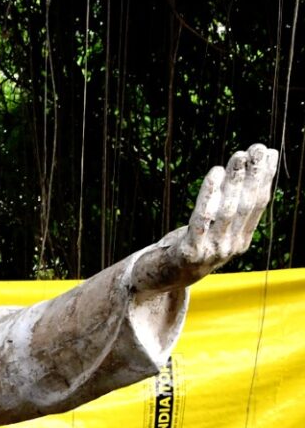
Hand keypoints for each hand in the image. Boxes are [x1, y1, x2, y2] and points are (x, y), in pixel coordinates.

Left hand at [129, 143, 277, 293]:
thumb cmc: (187, 246)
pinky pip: (202, 219)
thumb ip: (228, 209)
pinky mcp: (190, 252)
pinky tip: (215, 173)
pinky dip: (210, 195)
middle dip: (253, 175)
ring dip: (235, 181)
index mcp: (240, 241)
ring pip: (228, 210)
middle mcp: (229, 247)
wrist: (160, 278)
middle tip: (256, 149)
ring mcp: (211, 251)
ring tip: (239, 156)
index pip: (257, 205)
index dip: (265, 178)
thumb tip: (244, 170)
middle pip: (246, 206)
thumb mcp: (213, 229)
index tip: (268, 152)